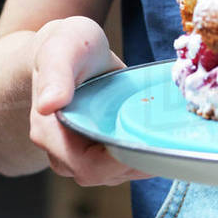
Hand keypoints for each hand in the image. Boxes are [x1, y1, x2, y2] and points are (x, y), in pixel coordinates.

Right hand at [29, 16, 151, 185]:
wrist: (68, 46)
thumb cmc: (65, 44)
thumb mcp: (61, 50)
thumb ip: (55, 74)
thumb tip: (48, 105)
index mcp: (50, 132)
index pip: (86, 165)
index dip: (118, 162)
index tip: (149, 146)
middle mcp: (62, 150)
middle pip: (103, 173)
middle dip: (137, 162)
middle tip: (168, 141)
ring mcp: (79, 151)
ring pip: (114, 171)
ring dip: (142, 161)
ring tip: (170, 139)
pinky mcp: (97, 146)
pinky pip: (120, 160)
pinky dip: (141, 153)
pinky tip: (161, 137)